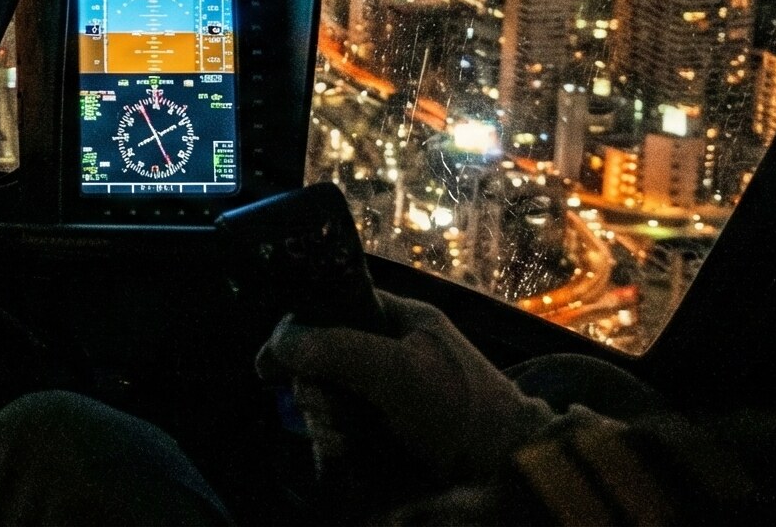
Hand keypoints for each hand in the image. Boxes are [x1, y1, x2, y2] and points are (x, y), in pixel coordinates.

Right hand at [256, 292, 554, 484]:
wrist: (505, 470)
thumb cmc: (461, 408)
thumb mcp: (399, 370)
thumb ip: (338, 349)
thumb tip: (282, 342)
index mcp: (399, 320)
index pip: (332, 305)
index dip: (298, 329)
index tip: (271, 362)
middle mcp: (390, 352)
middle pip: (322, 359)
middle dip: (312, 388)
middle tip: (320, 410)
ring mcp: (388, 395)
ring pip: (329, 399)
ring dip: (323, 422)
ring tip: (338, 443)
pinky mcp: (386, 433)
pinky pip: (342, 431)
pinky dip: (334, 446)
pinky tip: (340, 456)